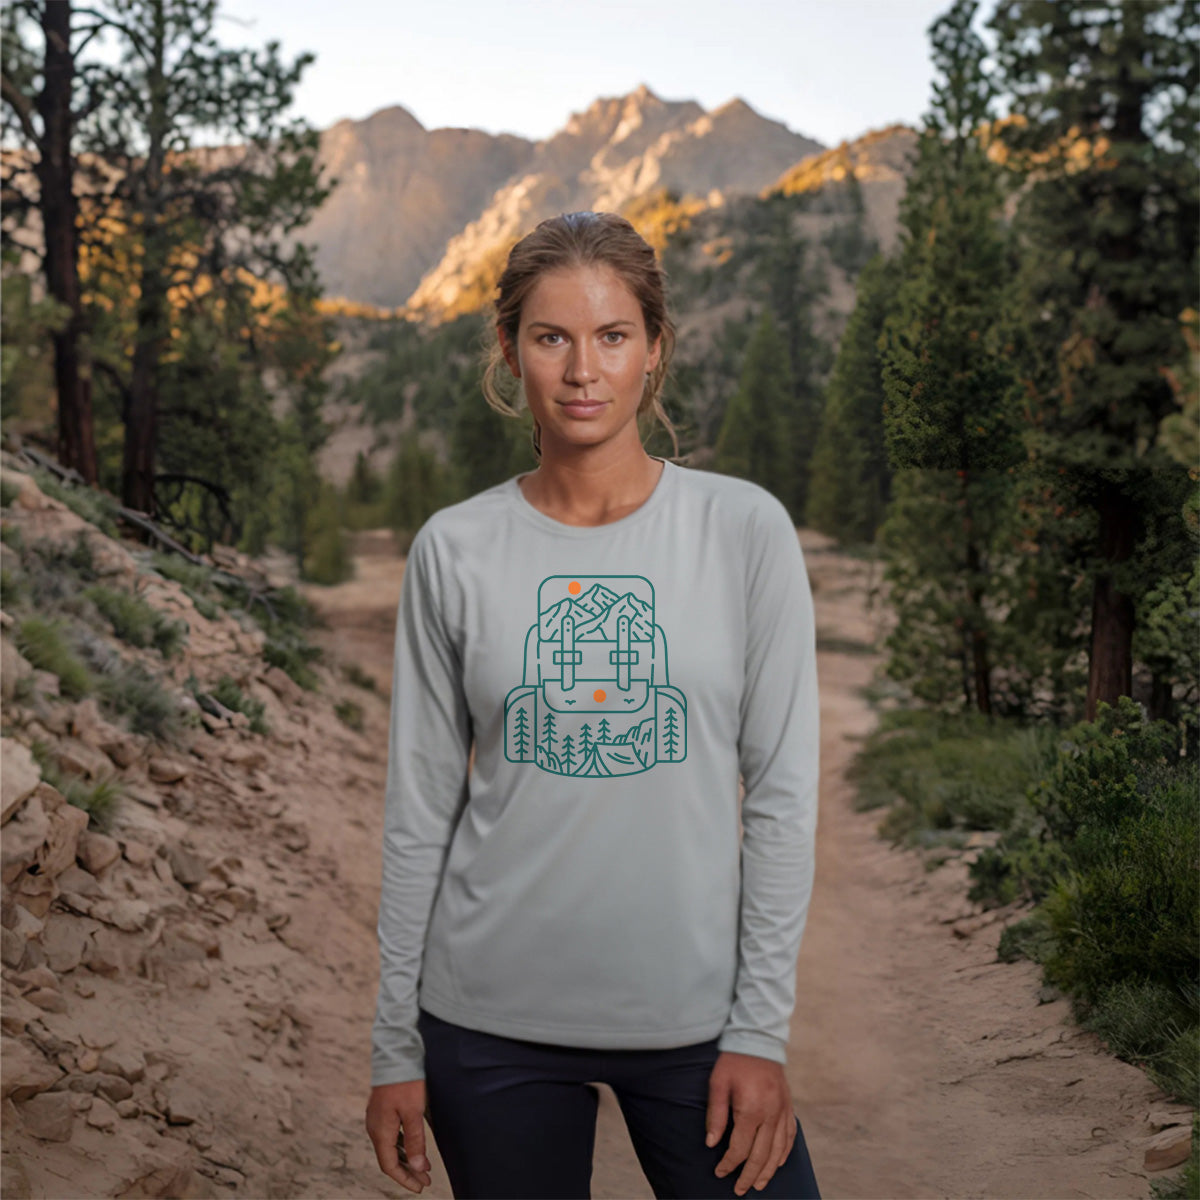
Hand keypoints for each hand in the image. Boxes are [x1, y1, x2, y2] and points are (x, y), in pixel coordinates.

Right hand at [366, 1079, 432, 1193]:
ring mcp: (377, 1118)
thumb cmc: (405, 1082)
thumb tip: (418, 1168)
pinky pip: (391, 1135)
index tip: (420, 1187)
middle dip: (408, 1171)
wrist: (395, 1055)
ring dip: (407, 1159)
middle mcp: (375, 1128)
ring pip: (390, 1147)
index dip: (405, 1179)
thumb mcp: (414, 1112)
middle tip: (426, 1181)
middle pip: (390, 1158)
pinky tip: (414, 1147)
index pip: (390, 1165)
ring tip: (425, 1167)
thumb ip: (415, 1141)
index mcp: (380, 1132)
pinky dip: (402, 1145)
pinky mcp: (382, 1110)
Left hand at [705, 1051, 796, 1195]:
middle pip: (761, 1155)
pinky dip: (785, 1152)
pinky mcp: (789, 1106)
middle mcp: (771, 1114)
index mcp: (751, 1110)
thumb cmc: (733, 1061)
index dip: (729, 1164)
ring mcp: (783, 1111)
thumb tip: (711, 1143)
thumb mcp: (718, 1084)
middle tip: (739, 1189)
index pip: (740, 1148)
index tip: (720, 1172)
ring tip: (759, 1184)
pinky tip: (778, 1162)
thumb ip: (715, 1115)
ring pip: (779, 1150)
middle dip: (749, 1176)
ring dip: (769, 1171)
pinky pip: (790, 1135)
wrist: (757, 1039)